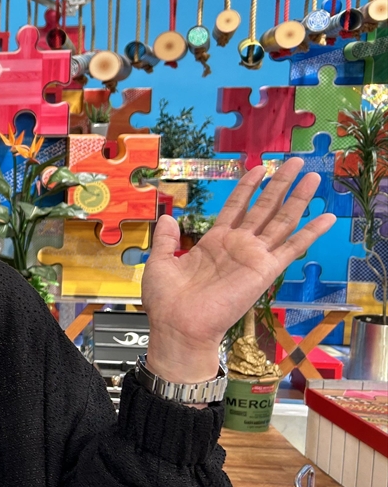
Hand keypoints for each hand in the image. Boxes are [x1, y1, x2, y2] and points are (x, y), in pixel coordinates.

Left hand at [141, 157, 335, 381]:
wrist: (177, 326)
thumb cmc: (166, 301)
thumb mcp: (160, 262)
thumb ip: (166, 239)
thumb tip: (167, 218)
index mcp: (214, 242)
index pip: (236, 207)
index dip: (248, 187)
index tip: (258, 167)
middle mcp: (238, 246)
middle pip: (264, 207)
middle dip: (279, 183)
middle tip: (295, 161)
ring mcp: (253, 256)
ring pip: (281, 220)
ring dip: (298, 198)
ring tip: (313, 176)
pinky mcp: (264, 270)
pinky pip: (292, 248)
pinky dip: (310, 233)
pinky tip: (327, 218)